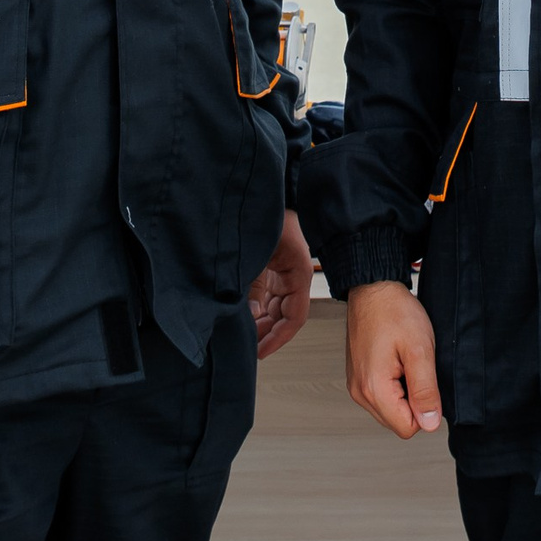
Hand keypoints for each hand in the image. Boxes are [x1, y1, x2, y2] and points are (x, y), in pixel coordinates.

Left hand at [249, 210, 313, 358]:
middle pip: (284, 315)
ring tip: (242, 336)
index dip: (279, 337)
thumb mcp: (257, 253)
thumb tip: (250, 316)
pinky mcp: (271, 266)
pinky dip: (256, 307)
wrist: (261, 189)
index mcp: (298, 272)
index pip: (295, 317)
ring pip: (275, 306)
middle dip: (267, 333)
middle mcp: (293, 275)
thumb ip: (253, 286)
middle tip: (247, 349)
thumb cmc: (264, 215)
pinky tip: (242, 317)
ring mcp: (282, 271)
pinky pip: (268, 294)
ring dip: (261, 322)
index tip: (261, 352)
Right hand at [345, 280, 442, 437]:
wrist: (373, 288)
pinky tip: (396, 360)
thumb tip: (429, 424)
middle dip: (413, 401)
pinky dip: (394, 384)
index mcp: (373, 389)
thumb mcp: (420, 350)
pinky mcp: (358, 378)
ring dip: (404, 392)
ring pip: (390, 410)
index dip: (424, 408)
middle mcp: (360, 392)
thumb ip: (425, 391)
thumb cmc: (394, 311)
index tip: (424, 379)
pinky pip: (382, 396)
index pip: (407, 428)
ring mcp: (357, 385)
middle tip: (414, 366)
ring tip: (404, 361)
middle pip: (398, 422)